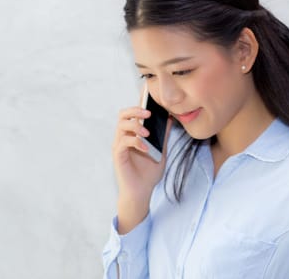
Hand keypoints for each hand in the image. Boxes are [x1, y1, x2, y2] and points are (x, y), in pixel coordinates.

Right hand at [111, 106, 171, 232]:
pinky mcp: (118, 155)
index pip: (132, 113)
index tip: (147, 95)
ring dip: (135, 126)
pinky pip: (123, 142)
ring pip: (121, 126)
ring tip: (147, 133)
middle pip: (123, 114)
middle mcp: (123, 137)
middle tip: (148, 114)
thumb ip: (164, 136)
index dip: (138, 103)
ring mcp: (119, 145)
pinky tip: (146, 148)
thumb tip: (170, 119)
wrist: (142, 192)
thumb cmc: (149, 173)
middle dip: (135, 110)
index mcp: (133, 133)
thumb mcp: (162, 151)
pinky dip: (136, 142)